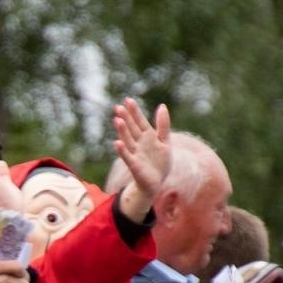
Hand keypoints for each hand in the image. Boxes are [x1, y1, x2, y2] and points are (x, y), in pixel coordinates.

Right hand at [114, 99, 172, 222]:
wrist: (156, 182)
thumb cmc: (160, 162)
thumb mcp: (165, 141)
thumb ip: (163, 125)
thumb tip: (162, 106)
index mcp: (147, 136)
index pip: (140, 121)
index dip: (134, 111)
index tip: (128, 100)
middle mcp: (139, 143)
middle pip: (131, 128)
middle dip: (126, 118)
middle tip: (118, 107)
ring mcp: (135, 153)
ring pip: (128, 140)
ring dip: (122, 131)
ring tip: (117, 120)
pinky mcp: (134, 165)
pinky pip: (127, 156)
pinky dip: (122, 150)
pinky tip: (117, 143)